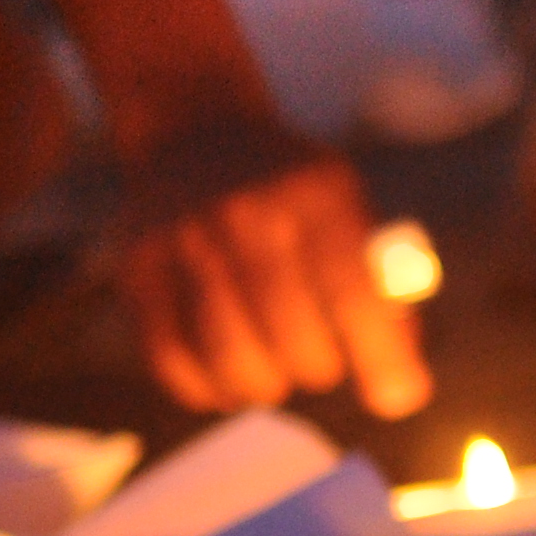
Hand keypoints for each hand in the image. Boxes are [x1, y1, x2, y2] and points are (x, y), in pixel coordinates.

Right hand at [118, 114, 431, 416]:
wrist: (197, 137)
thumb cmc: (296, 195)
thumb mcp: (352, 211)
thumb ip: (380, 290)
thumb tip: (398, 384)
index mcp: (316, 195)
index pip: (353, 292)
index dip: (381, 357)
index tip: (397, 399)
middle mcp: (245, 215)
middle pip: (293, 339)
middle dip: (321, 368)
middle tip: (323, 361)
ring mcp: (183, 242)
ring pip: (231, 361)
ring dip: (267, 385)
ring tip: (277, 369)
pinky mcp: (137, 271)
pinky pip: (172, 362)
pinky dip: (210, 389)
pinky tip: (230, 378)